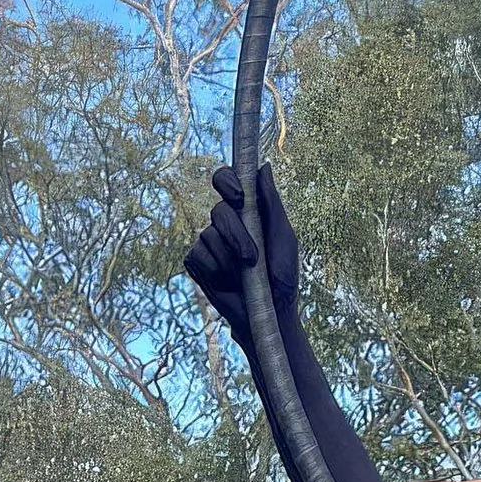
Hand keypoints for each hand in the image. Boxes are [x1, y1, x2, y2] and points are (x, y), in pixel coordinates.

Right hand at [184, 165, 300, 338]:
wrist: (270, 314)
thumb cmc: (282, 276)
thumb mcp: (283, 238)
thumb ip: (272, 204)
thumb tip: (264, 168)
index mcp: (246, 211)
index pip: (226, 180)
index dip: (226, 181)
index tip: (239, 198)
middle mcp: (225, 223)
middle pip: (218, 211)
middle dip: (235, 235)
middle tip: (251, 258)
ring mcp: (209, 242)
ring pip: (208, 235)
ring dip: (229, 259)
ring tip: (246, 276)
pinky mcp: (197, 262)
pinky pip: (198, 256)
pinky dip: (215, 270)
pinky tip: (228, 282)